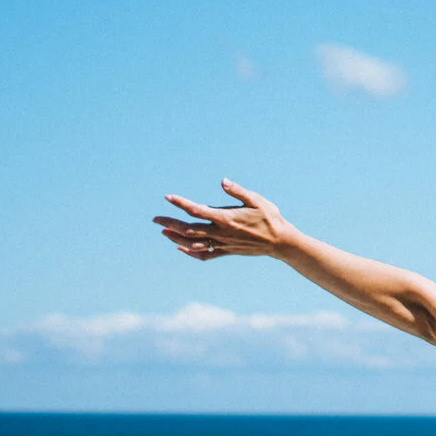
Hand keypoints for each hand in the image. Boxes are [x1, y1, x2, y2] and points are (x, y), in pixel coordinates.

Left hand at [154, 179, 294, 260]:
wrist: (280, 241)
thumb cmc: (270, 217)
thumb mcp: (256, 200)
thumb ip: (238, 191)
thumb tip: (222, 181)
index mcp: (226, 218)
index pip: (197, 210)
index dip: (181, 204)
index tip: (168, 197)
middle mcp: (221, 233)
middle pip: (189, 229)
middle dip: (170, 224)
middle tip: (155, 219)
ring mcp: (223, 244)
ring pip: (194, 243)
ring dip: (176, 238)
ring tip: (164, 232)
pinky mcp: (227, 251)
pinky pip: (205, 254)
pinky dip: (191, 252)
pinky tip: (181, 248)